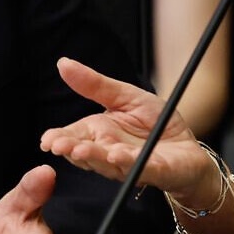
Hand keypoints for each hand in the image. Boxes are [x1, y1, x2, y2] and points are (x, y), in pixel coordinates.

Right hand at [40, 58, 216, 201]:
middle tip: (60, 146)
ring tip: (82, 150)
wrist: (187, 146)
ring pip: (108, 163)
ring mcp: (129, 165)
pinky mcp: (153, 170)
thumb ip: (95, 85)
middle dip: (72, 150)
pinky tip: (119, 155)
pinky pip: (139, 168)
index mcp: (99, 134)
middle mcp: (108, 153)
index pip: (74, 137)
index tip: (47, 140)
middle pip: (85, 153)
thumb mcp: (126, 96)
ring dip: (95, 157)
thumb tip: (63, 63)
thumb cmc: (155, 123)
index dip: (59, 139)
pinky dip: (128, 162)